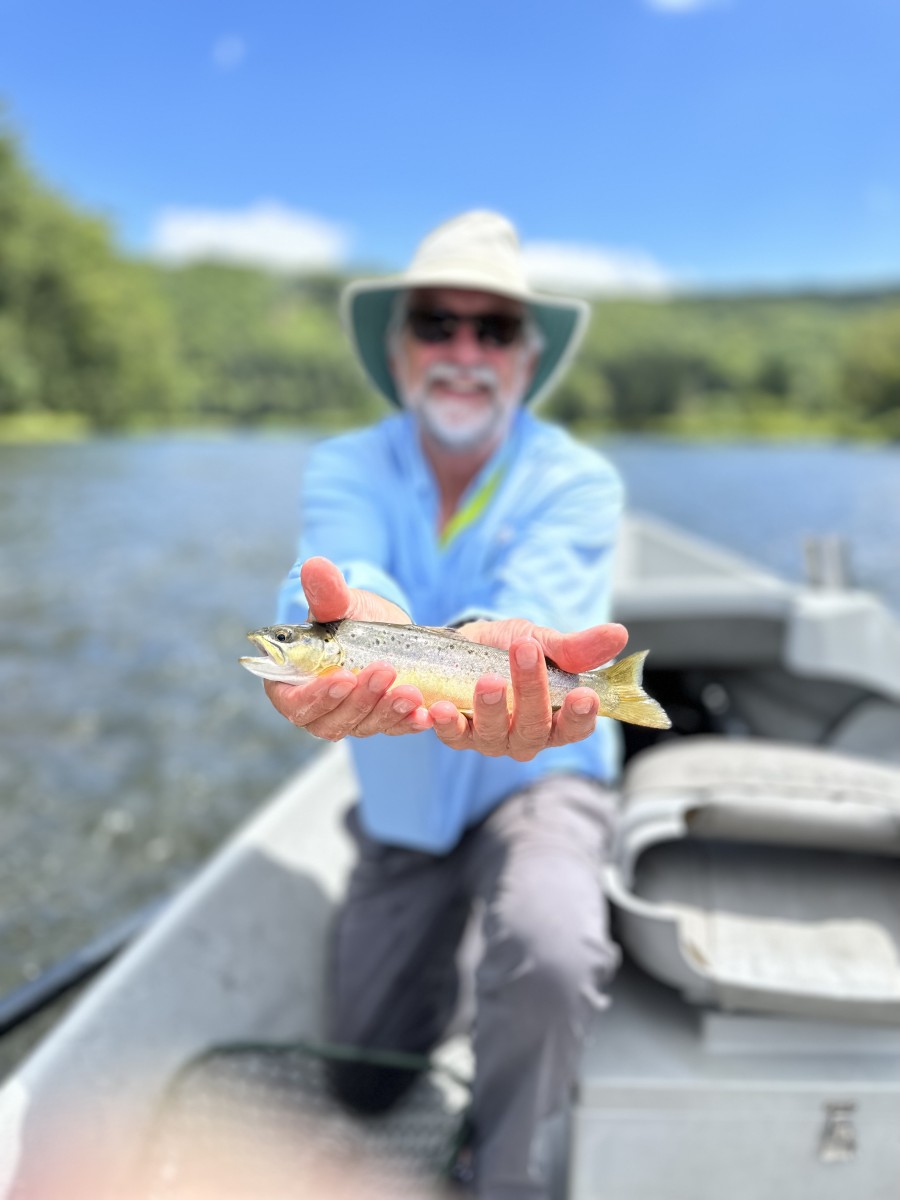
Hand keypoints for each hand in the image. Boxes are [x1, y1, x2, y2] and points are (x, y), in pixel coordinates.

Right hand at [263, 557, 430, 739]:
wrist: (387, 632)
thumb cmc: (352, 619)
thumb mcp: (342, 604)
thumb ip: (326, 593)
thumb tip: (314, 566)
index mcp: (291, 682)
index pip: (294, 701)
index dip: (316, 695)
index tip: (345, 676)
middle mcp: (316, 708)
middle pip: (330, 720)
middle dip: (361, 699)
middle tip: (385, 670)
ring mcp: (348, 719)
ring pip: (362, 726)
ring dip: (387, 711)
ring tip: (411, 690)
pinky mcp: (377, 723)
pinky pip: (391, 729)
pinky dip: (407, 722)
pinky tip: (424, 713)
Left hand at [428, 617, 628, 760]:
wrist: (462, 645)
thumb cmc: (509, 648)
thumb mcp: (541, 640)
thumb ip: (575, 647)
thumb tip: (618, 634)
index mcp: (556, 718)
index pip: (575, 727)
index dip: (581, 716)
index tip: (584, 695)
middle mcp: (526, 736)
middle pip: (534, 729)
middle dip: (532, 692)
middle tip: (526, 653)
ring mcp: (492, 739)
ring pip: (495, 736)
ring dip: (491, 709)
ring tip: (487, 680)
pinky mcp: (459, 735)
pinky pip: (454, 737)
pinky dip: (447, 725)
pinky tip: (440, 708)